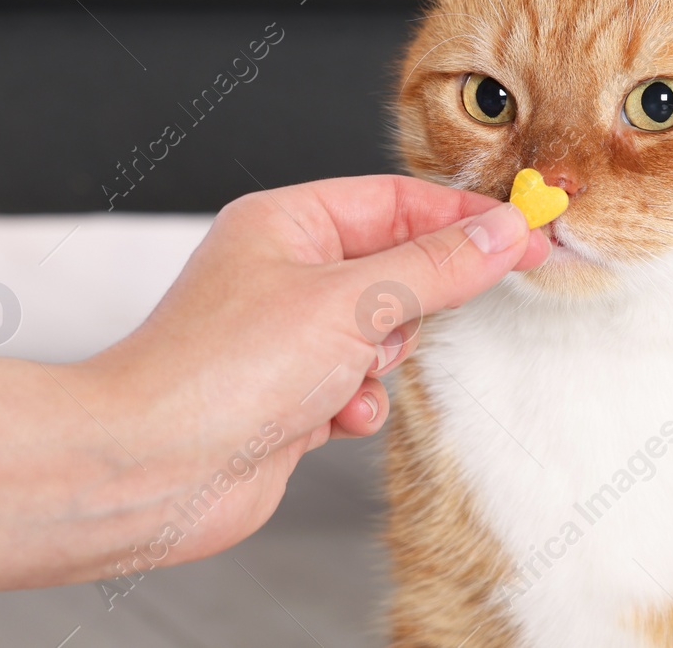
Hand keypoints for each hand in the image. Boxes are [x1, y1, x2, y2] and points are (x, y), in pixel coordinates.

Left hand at [67, 175, 550, 578]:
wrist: (148, 471)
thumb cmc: (217, 373)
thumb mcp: (350, 303)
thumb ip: (437, 267)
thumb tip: (502, 232)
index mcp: (286, 224)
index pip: (396, 200)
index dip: (463, 217)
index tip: (524, 233)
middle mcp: (283, 273)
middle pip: (395, 267)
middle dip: (416, 302)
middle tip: (443, 312)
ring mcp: (286, 336)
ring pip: (383, 332)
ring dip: (383, 360)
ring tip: (350, 375)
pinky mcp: (289, 394)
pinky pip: (359, 385)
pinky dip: (359, 402)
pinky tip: (333, 416)